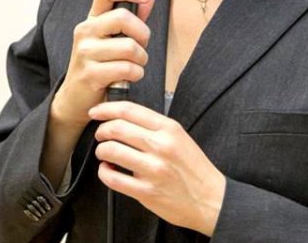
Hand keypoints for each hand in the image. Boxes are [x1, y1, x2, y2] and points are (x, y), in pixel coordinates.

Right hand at [52, 0, 154, 127]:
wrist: (76, 97)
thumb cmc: (102, 64)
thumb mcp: (114, 38)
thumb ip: (133, 17)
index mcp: (93, 19)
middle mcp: (85, 31)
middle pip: (123, 18)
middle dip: (142, 34)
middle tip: (141, 46)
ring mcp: (85, 52)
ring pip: (129, 47)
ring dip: (141, 59)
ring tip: (134, 65)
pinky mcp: (89, 74)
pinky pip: (127, 68)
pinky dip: (136, 74)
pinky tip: (129, 77)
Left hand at [90, 101, 225, 236]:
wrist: (210, 198)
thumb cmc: (193, 168)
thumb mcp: (180, 137)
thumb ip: (155, 127)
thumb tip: (126, 119)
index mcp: (169, 129)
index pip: (131, 110)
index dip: (108, 108)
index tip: (97, 111)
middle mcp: (161, 146)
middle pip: (117, 128)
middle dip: (102, 130)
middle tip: (100, 134)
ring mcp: (153, 169)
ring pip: (112, 151)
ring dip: (101, 150)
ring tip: (105, 152)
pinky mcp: (146, 192)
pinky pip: (113, 179)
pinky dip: (104, 172)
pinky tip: (108, 170)